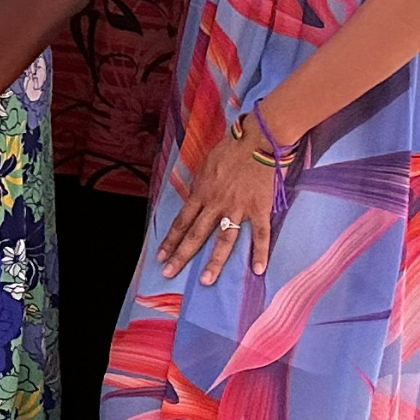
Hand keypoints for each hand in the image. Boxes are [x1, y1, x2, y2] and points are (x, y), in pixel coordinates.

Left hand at [154, 117, 286, 279]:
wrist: (257, 139)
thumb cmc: (231, 147)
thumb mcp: (206, 164)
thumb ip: (202, 184)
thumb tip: (197, 195)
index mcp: (201, 193)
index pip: (181, 222)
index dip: (170, 240)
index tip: (160, 256)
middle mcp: (215, 204)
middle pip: (195, 235)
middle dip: (180, 256)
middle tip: (169, 272)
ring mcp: (237, 208)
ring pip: (223, 241)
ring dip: (214, 262)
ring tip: (206, 280)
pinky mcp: (258, 208)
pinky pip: (259, 235)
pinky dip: (260, 253)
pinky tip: (258, 270)